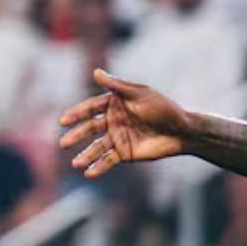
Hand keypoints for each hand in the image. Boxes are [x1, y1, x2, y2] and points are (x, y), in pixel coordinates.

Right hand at [58, 69, 191, 178]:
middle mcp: (112, 121)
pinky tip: (89, 173)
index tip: (64, 120)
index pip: (90, 108)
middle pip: (90, 129)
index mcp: (114, 104)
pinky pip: (108, 160)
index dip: (76, 114)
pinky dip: (98, 167)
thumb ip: (117, 86)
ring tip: (75, 163)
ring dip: (86, 155)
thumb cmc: (163, 108)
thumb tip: (95, 72)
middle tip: (64, 143)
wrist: (182, 131)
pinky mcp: (125, 152)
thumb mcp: (140, 94)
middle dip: (76, 136)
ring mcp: (117, 138)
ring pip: (97, 147)